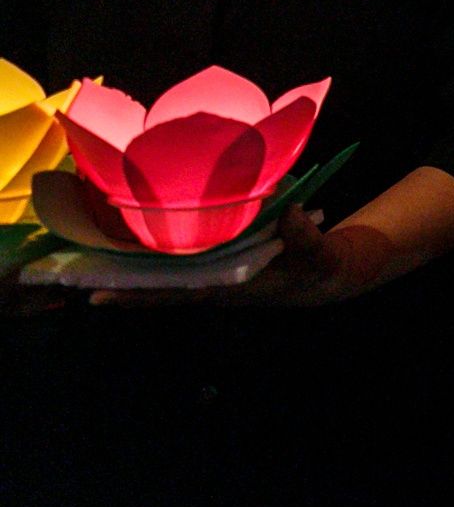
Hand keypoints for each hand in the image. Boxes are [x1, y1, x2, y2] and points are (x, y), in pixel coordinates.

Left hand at [91, 210, 395, 308]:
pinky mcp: (221, 258)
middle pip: (157, 285)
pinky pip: (181, 256)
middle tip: (72, 272)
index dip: (138, 294)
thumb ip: (307, 237)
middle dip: (118, 280)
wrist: (329, 274)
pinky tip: (136, 234)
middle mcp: (213, 282)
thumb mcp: (322, 255)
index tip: (98, 295)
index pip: (175, 294)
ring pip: (165, 272)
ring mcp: (215, 271)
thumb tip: (289, 211)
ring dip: (131, 265)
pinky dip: (157, 248)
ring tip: (90, 252)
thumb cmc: (322, 267)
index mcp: (230, 286)